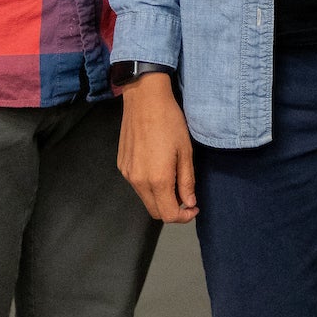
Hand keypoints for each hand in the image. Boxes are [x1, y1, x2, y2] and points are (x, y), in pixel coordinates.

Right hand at [117, 73, 198, 222]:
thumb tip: (189, 203)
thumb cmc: (170, 122)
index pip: (168, 214)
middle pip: (154, 211)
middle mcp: (138, 182)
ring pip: (145, 199)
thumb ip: (187, 180)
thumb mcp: (185, 150)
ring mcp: (128, 174)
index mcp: (157, 180)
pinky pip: (137, 185)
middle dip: (172, 210)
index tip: (194, 207)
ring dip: (160, 198)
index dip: (183, 217)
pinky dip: (149, 187)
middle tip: (186, 197)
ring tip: (174, 181)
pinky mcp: (122, 165)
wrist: (144, 99)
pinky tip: (159, 169)